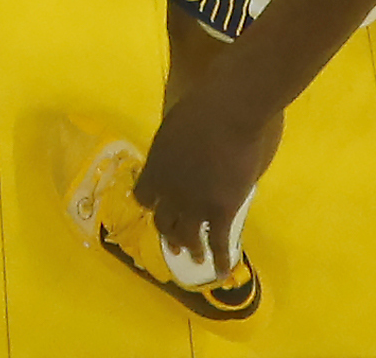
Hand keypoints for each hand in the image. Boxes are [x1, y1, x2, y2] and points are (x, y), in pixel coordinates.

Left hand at [132, 98, 271, 282]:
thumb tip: (183, 148)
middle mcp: (168, 192)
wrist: (230, 111)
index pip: (145, 196)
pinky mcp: (219, 211)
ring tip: (195, 259)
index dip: (153, 203)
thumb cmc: (205, 105)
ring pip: (188, 236)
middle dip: (169, 233)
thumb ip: (175, 145)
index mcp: (155, 167)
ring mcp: (194, 204)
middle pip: (163, 220)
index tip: (158, 205)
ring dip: (191, 249)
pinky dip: (220, 258)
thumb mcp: (176, 124)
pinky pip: (218, 242)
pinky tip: (222, 270)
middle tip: (174, 242)